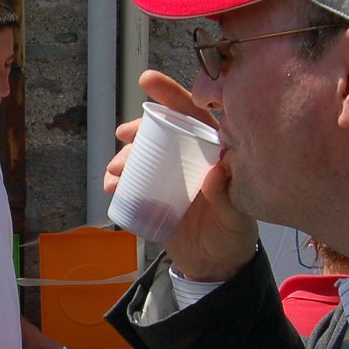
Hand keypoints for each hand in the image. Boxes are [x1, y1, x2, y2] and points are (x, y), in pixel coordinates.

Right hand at [104, 71, 257, 281]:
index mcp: (212, 153)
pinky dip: (118, 183)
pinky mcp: (153, 198)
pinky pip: (132, 185)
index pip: (194, 115)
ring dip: (125, 158)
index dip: (171, 95)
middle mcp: (189, 159)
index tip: (147, 81)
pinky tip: (112, 186)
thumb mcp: (237, 219)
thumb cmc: (233, 236)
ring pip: (143, 156)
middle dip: (139, 128)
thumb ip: (228, 197)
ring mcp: (169, 178)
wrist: (214, 267)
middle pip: (162, 132)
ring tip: (115, 171)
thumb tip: (216, 172)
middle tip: (124, 133)